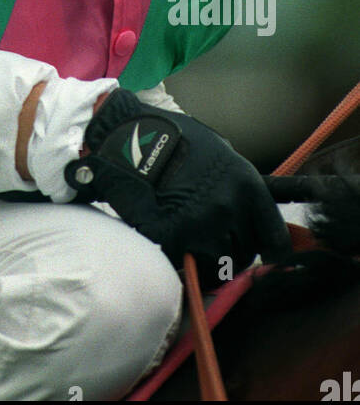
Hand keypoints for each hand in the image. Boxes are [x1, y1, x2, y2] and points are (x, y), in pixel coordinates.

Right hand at [65, 88, 292, 286]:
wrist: (128, 136)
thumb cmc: (174, 140)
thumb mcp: (221, 152)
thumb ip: (240, 187)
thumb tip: (257, 216)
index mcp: (247, 185)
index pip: (276, 239)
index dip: (270, 252)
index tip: (264, 257)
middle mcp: (230, 208)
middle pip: (245, 255)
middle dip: (231, 252)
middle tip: (212, 240)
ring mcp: (201, 226)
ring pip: (218, 266)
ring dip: (208, 261)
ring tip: (192, 245)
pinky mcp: (172, 239)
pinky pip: (187, 267)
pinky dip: (183, 262)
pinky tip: (175, 246)